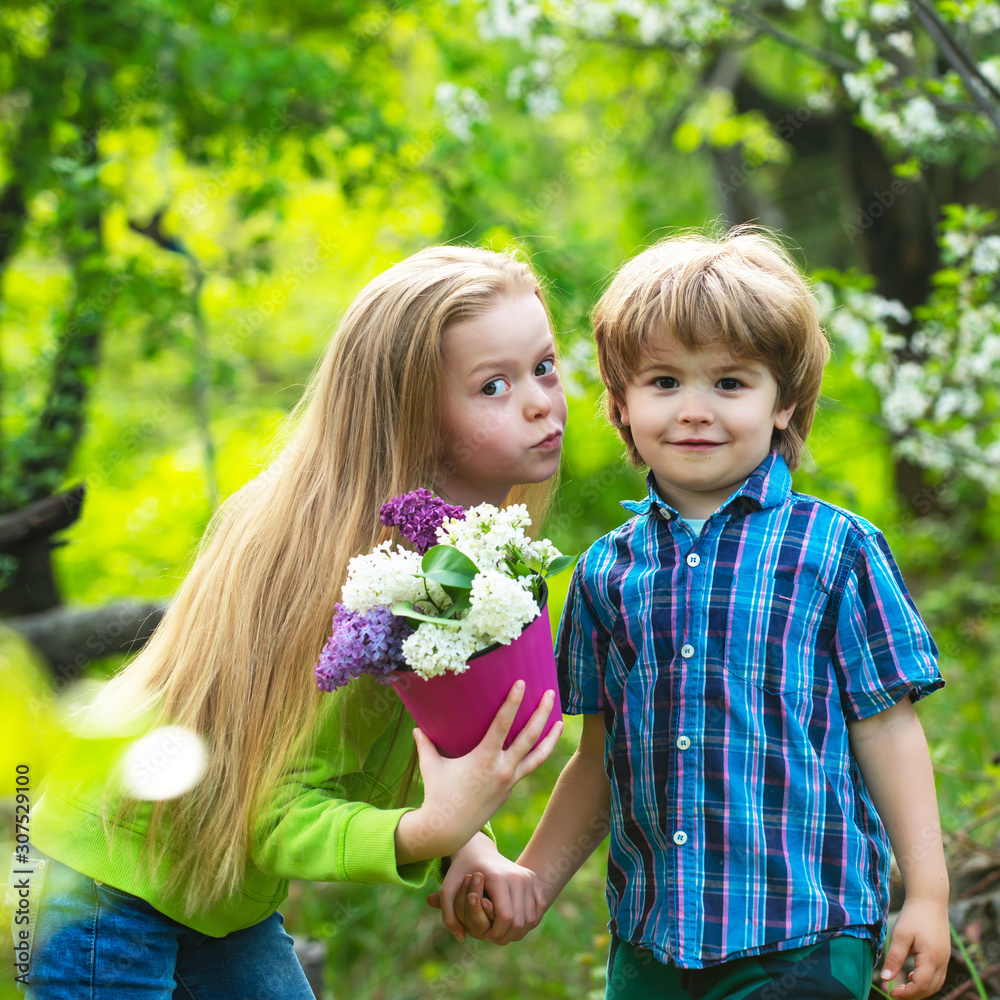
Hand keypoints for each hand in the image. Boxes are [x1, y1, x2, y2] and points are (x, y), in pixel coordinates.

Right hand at [395, 681, 562, 864]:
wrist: (449, 830)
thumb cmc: (437, 794)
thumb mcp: (431, 766)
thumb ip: (425, 744)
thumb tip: (416, 727)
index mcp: (484, 758)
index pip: (503, 724)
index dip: (513, 702)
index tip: (522, 683)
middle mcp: (502, 768)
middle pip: (530, 737)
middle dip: (542, 713)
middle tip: (551, 693)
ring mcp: (509, 780)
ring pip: (538, 756)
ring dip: (551, 737)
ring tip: (561, 721)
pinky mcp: (510, 789)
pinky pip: (529, 767)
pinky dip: (538, 754)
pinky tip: (542, 744)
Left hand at [427, 836, 544, 943]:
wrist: (479, 852)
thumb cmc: (462, 873)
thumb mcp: (448, 890)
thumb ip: (448, 916)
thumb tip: (461, 938)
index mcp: (498, 878)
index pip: (505, 918)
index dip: (496, 934)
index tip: (484, 937)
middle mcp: (517, 876)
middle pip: (520, 921)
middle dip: (507, 936)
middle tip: (494, 938)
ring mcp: (528, 877)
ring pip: (530, 919)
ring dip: (518, 932)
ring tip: (502, 931)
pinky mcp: (534, 880)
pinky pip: (537, 911)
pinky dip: (527, 922)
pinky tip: (513, 922)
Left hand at [879, 897, 949, 998]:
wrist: (929, 900)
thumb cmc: (913, 916)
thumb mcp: (900, 935)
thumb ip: (894, 958)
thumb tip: (886, 979)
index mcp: (932, 958)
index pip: (920, 986)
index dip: (906, 993)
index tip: (891, 993)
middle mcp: (942, 962)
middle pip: (930, 988)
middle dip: (913, 995)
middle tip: (895, 993)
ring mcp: (945, 959)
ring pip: (936, 984)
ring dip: (921, 989)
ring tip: (903, 987)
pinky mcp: (944, 954)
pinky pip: (937, 975)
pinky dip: (926, 981)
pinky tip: (912, 975)